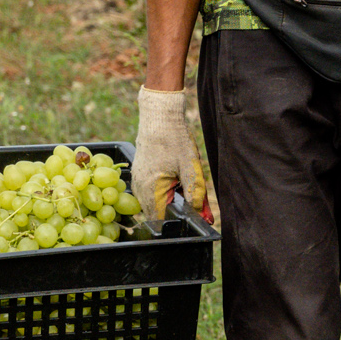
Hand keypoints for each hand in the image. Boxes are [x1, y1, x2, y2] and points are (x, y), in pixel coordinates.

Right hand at [132, 86, 210, 224]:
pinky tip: (171, 177)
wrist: (158, 118)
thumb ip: (196, 197)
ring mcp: (136, 183)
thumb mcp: (191, 170)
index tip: (191, 210)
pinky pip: (148, 194)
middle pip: (158, 214)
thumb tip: (204, 219)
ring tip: (179, 181)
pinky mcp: (137, 176)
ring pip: (153, 204)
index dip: (179, 220)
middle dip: (174, 210)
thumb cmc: (175, 140)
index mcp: (151, 191)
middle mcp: (139, 190)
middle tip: (186, 191)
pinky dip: (161, 192)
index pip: (163, 221)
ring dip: (168, 201)